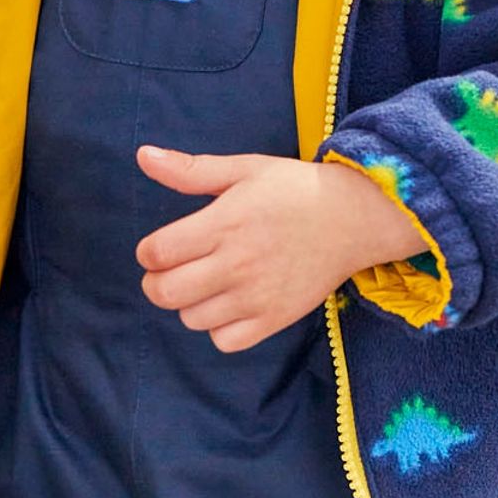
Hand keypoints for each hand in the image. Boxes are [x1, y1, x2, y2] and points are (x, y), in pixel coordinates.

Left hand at [135, 146, 426, 350]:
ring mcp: (256, 296)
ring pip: (191, 319)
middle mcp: (237, 263)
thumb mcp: (244, 169)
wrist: (354, 218)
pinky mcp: (275, 319)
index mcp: (224, 223)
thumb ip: (191, 170)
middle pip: (165, 292)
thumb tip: (143, 156)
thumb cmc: (294, 190)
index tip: (159, 247)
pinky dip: (219, 328)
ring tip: (207, 284)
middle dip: (156, 282)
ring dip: (189, 304)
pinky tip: (229, 305)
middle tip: (172, 271)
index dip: (148, 252)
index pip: (157, 253)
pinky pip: (225, 341)